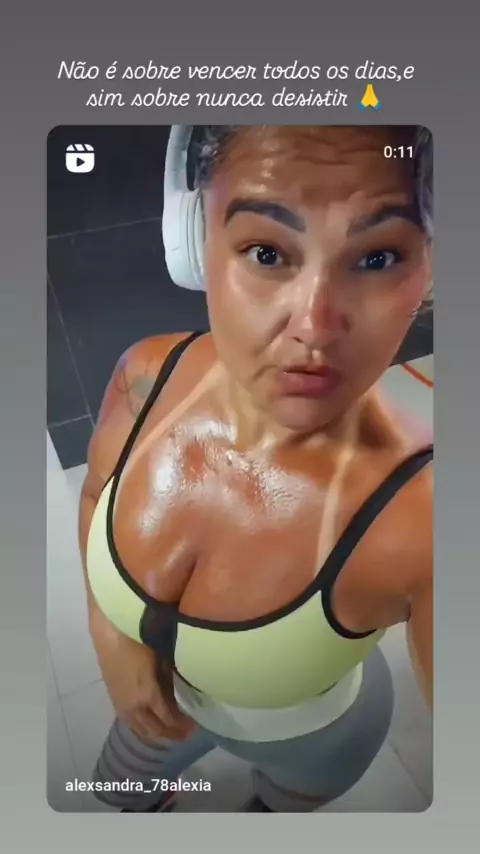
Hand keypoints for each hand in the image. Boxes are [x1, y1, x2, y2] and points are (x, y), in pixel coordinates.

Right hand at [93, 624, 196, 742]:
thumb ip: (169, 680)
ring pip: (140, 729)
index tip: (195, 728)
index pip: (167, 719)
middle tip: (186, 735)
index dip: (181, 726)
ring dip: (156, 734)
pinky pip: (130, 723)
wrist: (110, 631)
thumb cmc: (139, 639)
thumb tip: (177, 695)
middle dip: (171, 734)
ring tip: (170, 734)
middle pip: (154, 729)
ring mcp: (121, 705)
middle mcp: (134, 706)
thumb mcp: (161, 660)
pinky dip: (142, 728)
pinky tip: (150, 727)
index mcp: (147, 695)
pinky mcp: (114, 700)